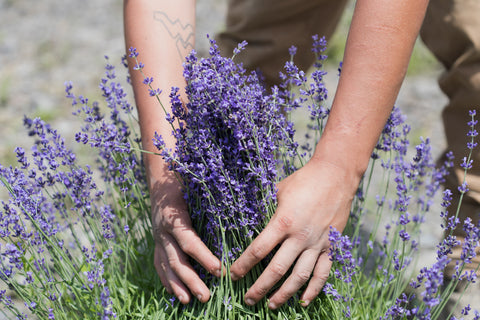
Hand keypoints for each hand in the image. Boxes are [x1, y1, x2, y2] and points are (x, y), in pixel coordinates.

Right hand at [150, 177, 222, 303]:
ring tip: (188, 302)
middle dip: (191, 280)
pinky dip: (166, 280)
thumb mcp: (197, 186)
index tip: (220, 271)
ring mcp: (157, 237)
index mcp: (174, 216)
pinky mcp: (156, 242)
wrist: (160, 178)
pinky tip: (175, 294)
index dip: (203, 257)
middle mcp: (162, 229)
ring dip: (177, 285)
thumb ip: (214, 198)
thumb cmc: (185, 180)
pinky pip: (159, 264)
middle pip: (176, 259)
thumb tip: (240, 209)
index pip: (189, 241)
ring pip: (166, 265)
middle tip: (206, 296)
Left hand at [230, 159, 357, 308]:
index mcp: (283, 221)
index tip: (233, 275)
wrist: (336, 175)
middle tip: (247, 299)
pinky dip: (314, 290)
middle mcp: (300, 236)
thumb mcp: (278, 190)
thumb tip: (245, 217)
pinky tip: (303, 302)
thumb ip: (264, 207)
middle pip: (276, 269)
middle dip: (260, 287)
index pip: (258, 250)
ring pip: (299, 276)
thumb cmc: (303, 180)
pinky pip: (322, 273)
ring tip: (271, 305)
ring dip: (284, 294)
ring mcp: (317, 243)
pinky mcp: (331, 246)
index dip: (243, 265)